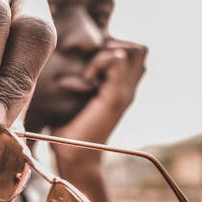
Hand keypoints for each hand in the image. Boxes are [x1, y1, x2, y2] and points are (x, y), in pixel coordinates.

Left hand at [52, 38, 146, 172]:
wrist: (75, 157)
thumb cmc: (67, 128)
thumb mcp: (72, 97)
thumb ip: (76, 80)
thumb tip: (62, 60)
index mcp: (119, 87)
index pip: (132, 51)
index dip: (111, 46)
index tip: (87, 61)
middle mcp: (128, 88)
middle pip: (139, 49)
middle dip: (113, 44)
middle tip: (91, 60)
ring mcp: (125, 92)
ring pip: (134, 50)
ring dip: (108, 51)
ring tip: (90, 69)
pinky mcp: (116, 97)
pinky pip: (117, 60)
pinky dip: (99, 62)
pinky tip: (85, 79)